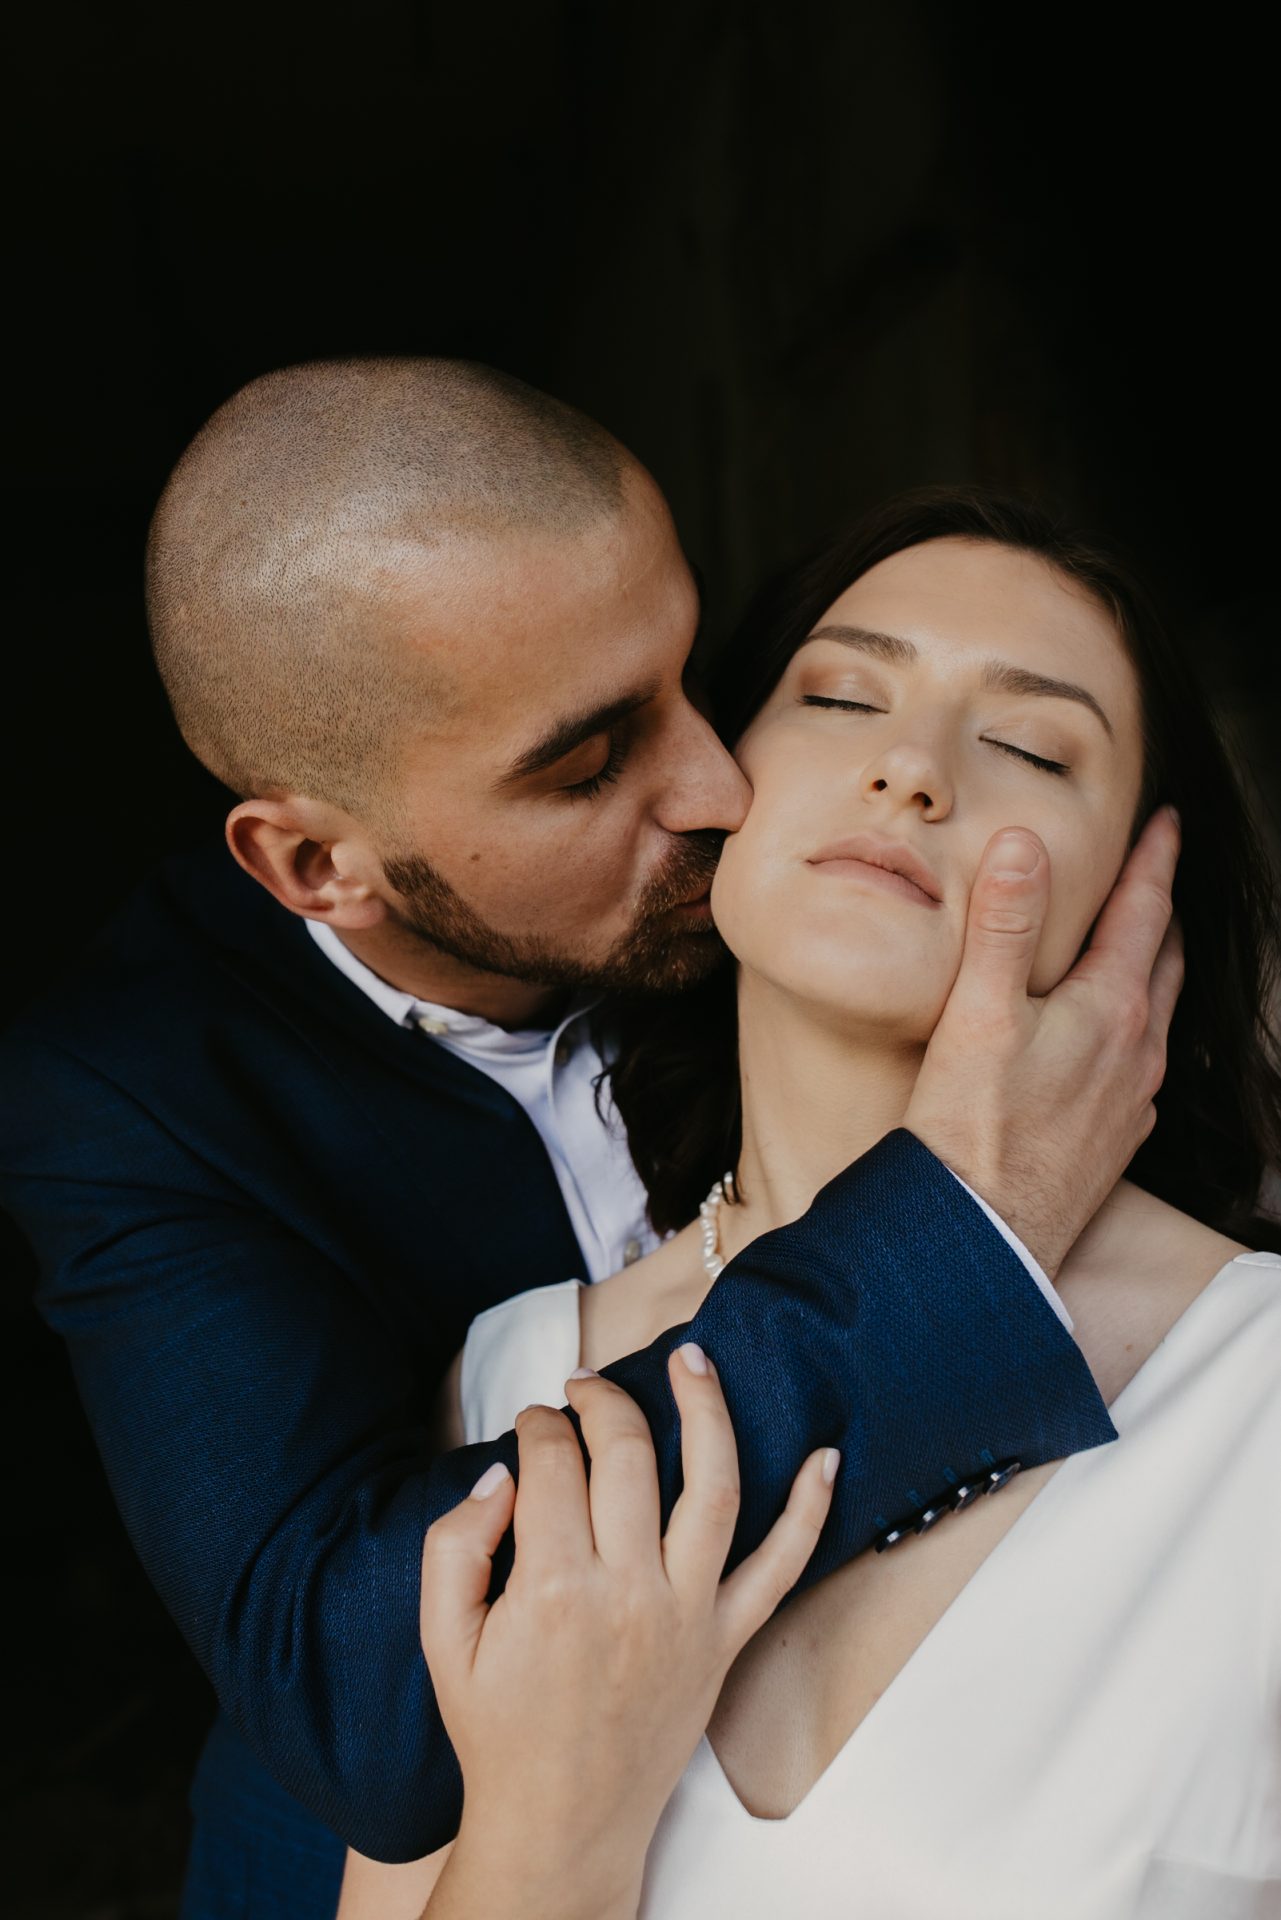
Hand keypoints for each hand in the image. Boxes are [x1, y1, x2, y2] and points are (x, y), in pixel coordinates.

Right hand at [419, 1347, 837, 1919]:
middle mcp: (628, 1594)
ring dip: (707, 1413)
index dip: (539, 1424)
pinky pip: (781, 1569)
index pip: (552, 1463)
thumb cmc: (497, 1729)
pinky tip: (825, 1456)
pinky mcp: (726, 1642)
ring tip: (694, 1360)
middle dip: (602, 1402)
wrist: (559, 1825)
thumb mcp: (441, 1641)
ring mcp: (688, 1616)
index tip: (533, 1421)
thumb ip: (453, 1546)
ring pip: (713, 1488)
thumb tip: (499, 1471)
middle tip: (584, 1387)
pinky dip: (810, 1512)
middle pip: (627, 1456)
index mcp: (550, 1590)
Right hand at [904, 804, 1183, 1277]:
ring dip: (1152, 971)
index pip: (1144, 913)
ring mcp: (1131, 1100)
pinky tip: (1109, 1043)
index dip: (1154, 860)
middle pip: (1164, 961)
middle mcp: (1137, 1052)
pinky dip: (1132, 1030)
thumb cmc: (973, 1129)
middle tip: (1156, 875)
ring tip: (1138, 948)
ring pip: (1157, 1015)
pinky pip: (1139, 1067)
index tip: (1167, 821)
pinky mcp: (1114, 1141)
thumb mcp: (979, 1012)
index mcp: (1111, 1009)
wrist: (982, 1237)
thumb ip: (1005, 925)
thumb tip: (1025, 844)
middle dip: (1161, 912)